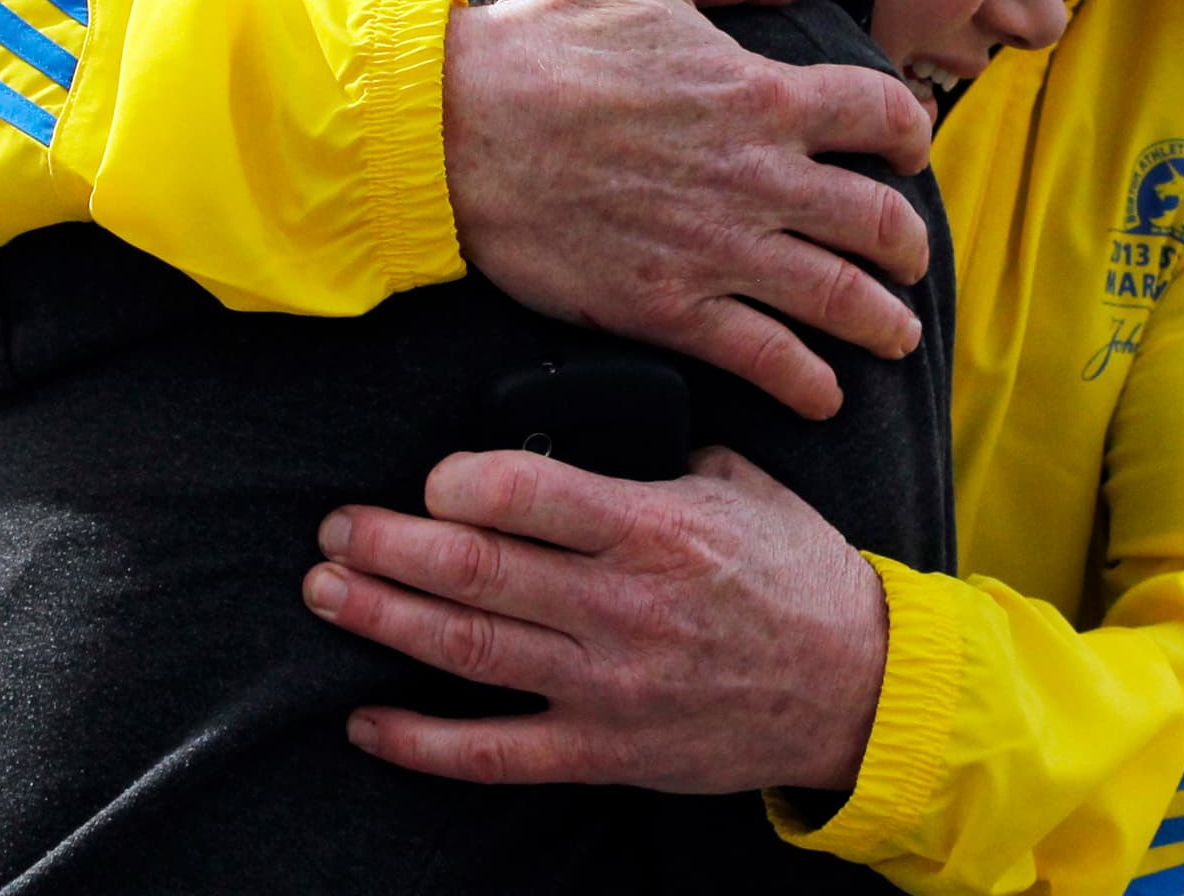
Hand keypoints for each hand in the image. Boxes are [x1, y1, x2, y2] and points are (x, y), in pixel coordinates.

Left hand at [300, 447, 888, 793]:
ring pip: (468, 649)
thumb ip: (657, 458)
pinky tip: (368, 720)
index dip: (459, 479)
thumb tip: (584, 431)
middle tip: (336, 528)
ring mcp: (608, 685)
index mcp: (657, 527)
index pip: (529, 492)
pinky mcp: (604, 749)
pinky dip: (422, 741)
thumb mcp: (741, 483)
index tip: (431, 476)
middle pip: (477, 569)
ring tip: (329, 590)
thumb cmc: (796, 574)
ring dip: (385, 617)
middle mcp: (623, 606)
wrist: (855, 687)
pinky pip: (494, 752)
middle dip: (388, 544)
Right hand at [443, 0, 935, 419]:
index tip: (906, 153)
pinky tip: (824, 396)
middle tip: (910, 260)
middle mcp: (760, 178)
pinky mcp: (668, 308)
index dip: (909, 135)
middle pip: (881, 222)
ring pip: (840, 299)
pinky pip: (765, 357)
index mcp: (763, 94)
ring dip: (883, 322)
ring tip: (897, 334)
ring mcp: (719, 249)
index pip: (881, 116)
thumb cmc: (543, 43)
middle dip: (910, 246)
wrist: (453, 131)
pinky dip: (807, 384)